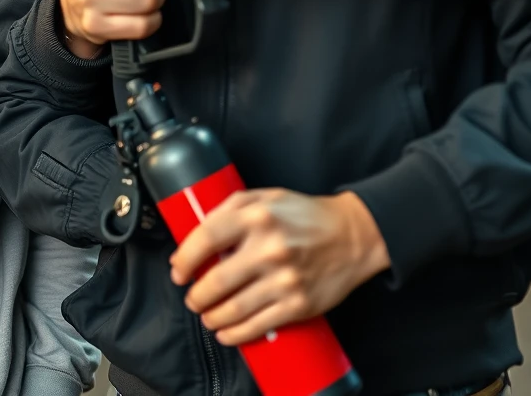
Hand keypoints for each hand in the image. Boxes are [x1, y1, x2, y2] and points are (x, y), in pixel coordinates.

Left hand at [170, 189, 389, 346]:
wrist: (352, 235)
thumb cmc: (304, 214)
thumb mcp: (265, 196)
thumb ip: (229, 208)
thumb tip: (196, 233)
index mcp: (256, 216)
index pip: (207, 238)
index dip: (186, 258)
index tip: (178, 270)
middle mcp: (269, 248)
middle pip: (216, 280)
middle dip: (197, 295)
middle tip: (192, 298)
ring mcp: (284, 280)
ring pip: (234, 308)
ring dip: (212, 317)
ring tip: (207, 316)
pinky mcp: (298, 304)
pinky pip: (258, 325)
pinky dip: (235, 334)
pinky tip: (226, 332)